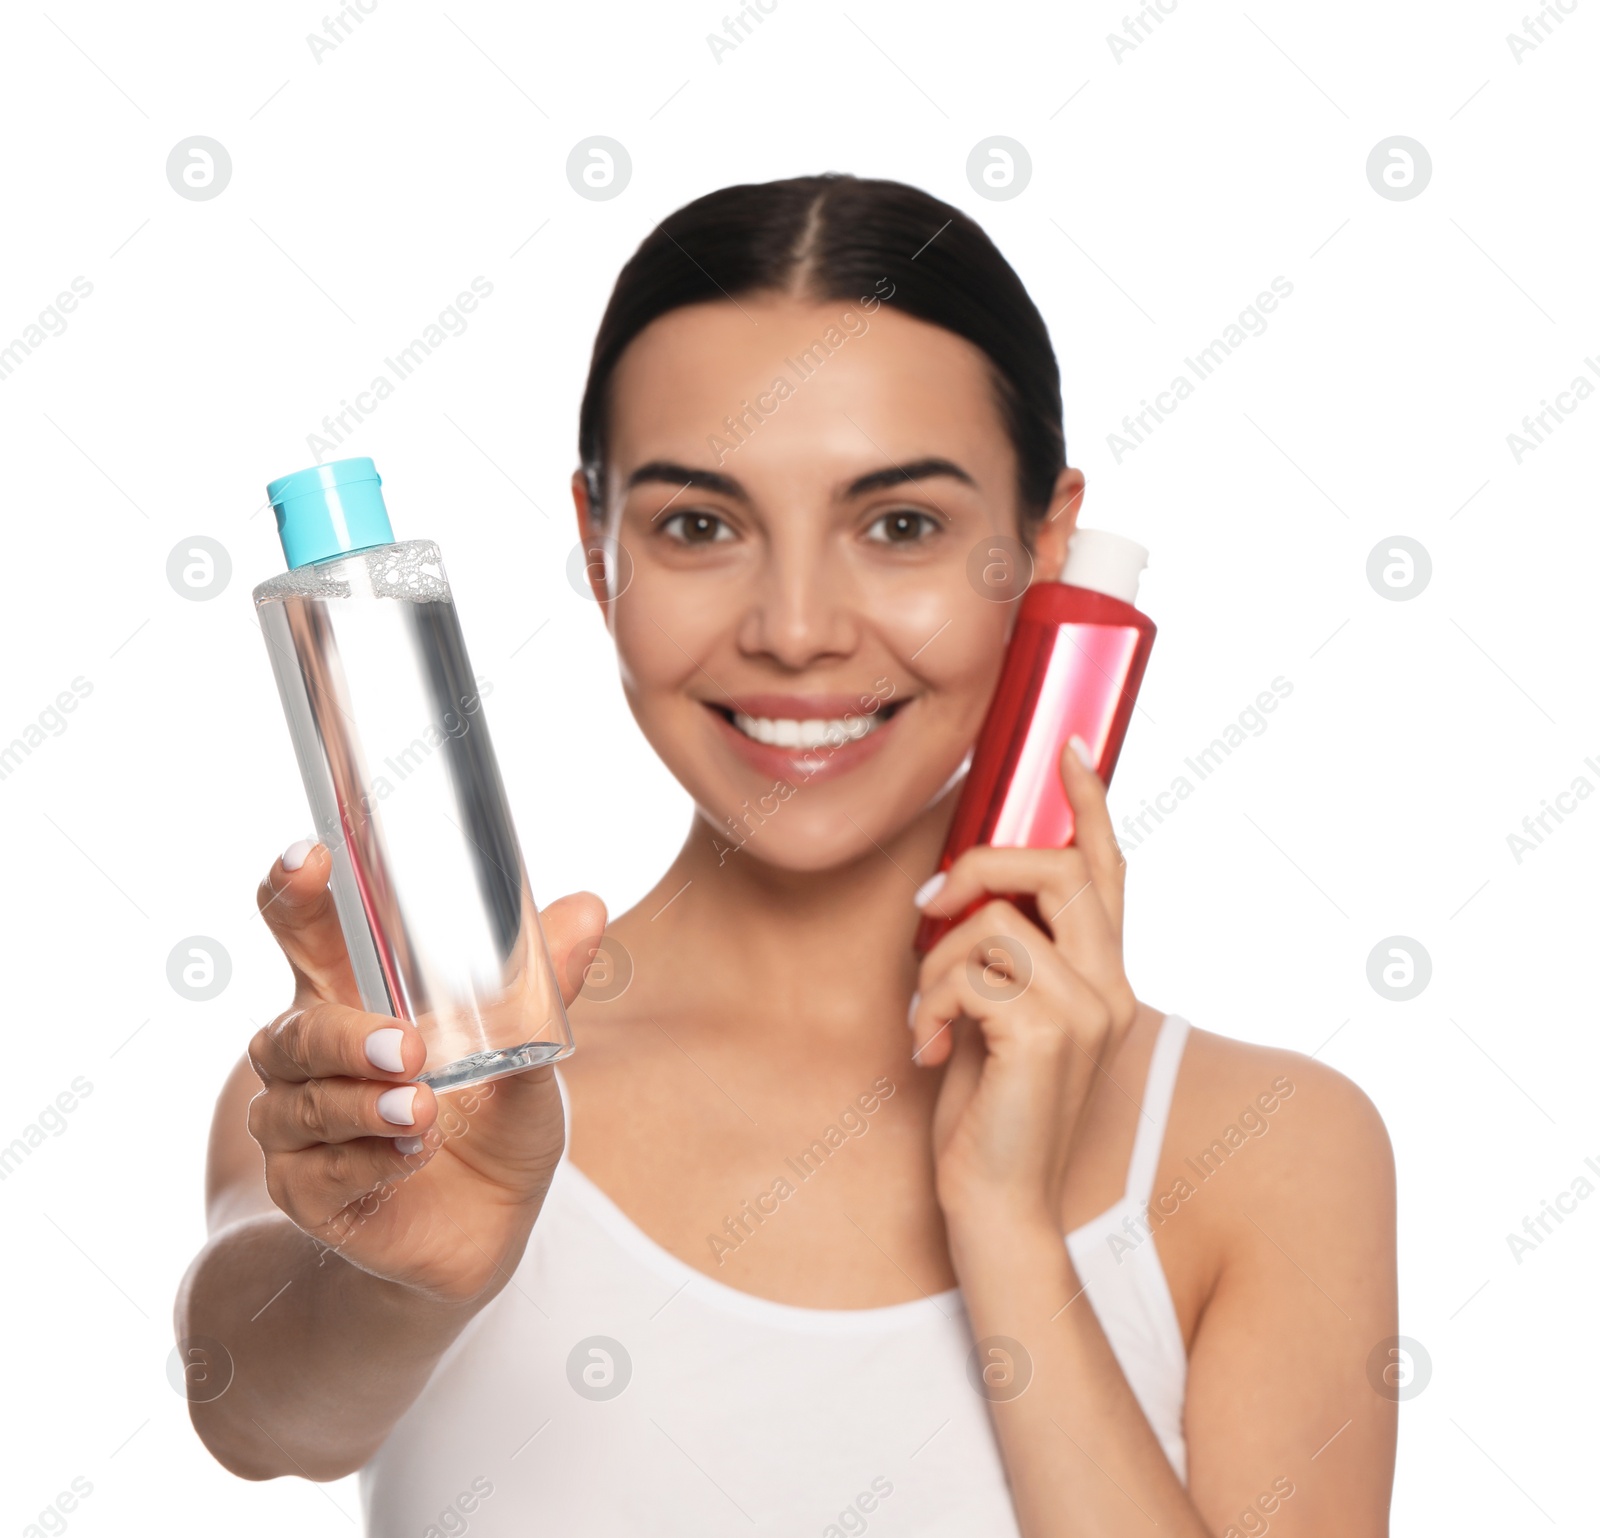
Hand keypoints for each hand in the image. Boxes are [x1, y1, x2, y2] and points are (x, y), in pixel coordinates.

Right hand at [246, 842, 604, 1303]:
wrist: (489, 1225)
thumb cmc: (495, 1114)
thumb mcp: (529, 1046)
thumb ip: (544, 983)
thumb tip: (587, 907)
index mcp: (354, 995)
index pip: (301, 931)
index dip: (293, 891)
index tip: (310, 857)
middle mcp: (312, 1056)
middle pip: (290, 1030)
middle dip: (343, 1036)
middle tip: (408, 1047)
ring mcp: (300, 1126)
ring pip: (302, 1105)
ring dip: (365, 1107)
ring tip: (425, 1108)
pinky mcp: (308, 1192)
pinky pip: (319, 1173)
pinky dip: (369, 1161)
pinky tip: (415, 1153)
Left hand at [909, 738, 1137, 1232]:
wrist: (996, 1202)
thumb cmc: (988, 1108)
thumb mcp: (1000, 1016)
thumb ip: (1006, 955)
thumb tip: (964, 888)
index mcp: (1104, 977)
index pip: (1110, 871)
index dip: (1090, 805)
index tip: (1070, 749)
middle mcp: (1111, 986)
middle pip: (1055, 868)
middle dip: (979, 867)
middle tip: (930, 904)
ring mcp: (1088, 1010)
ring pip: (995, 918)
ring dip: (936, 962)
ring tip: (931, 1017)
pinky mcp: (1048, 1032)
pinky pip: (970, 967)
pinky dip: (932, 1001)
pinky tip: (931, 1048)